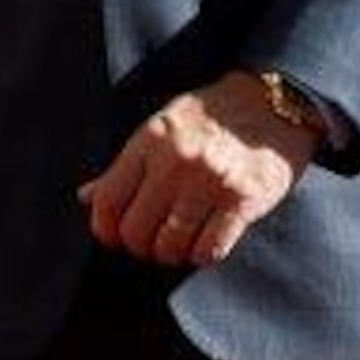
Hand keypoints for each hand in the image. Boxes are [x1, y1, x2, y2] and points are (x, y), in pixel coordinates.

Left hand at [77, 71, 318, 266]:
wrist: (273, 104)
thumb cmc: (211, 117)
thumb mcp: (160, 128)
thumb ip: (124, 166)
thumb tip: (86, 197)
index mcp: (149, 140)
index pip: (108, 200)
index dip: (106, 229)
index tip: (113, 236)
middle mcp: (176, 161)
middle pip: (137, 229)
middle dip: (139, 245)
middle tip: (150, 243)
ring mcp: (211, 181)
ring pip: (171, 245)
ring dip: (170, 253)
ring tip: (176, 244)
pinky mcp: (244, 200)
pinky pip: (210, 249)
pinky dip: (202, 255)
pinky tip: (204, 243)